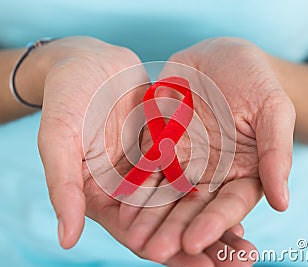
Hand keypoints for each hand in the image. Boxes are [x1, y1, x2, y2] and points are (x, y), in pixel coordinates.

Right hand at [35, 37, 253, 266]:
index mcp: (101, 198)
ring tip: (248, 241)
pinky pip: (193, 172)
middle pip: (169, 227)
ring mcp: (149, 170)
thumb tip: (66, 240)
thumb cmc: (64, 98)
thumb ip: (63, 187)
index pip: (138, 237)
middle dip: (205, 247)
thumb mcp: (59, 139)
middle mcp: (128, 192)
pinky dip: (213, 186)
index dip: (171, 254)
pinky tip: (239, 196)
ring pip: (185, 204)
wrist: (87, 60)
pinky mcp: (165, 149)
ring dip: (214, 222)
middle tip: (244, 261)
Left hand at [116, 37, 294, 262]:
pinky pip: (145, 166)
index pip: (228, 205)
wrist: (221, 57)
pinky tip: (119, 200)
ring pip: (164, 193)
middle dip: (173, 229)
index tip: (195, 242)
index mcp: (242, 173)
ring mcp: (182, 160)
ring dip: (149, 216)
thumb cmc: (256, 80)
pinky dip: (133, 184)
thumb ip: (275, 153)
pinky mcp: (158, 144)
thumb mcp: (273, 109)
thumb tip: (282, 202)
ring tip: (131, 236)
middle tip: (154, 251)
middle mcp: (210, 174)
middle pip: (191, 208)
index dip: (213, 224)